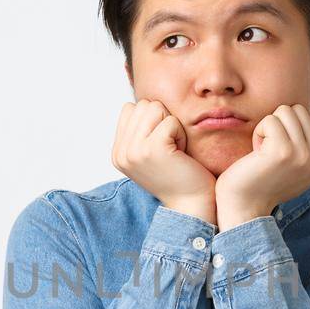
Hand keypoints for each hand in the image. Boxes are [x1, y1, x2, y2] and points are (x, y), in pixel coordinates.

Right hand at [111, 99, 216, 223]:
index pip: (130, 109)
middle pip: (143, 105)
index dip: (152, 120)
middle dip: (162, 120)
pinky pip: (170, 120)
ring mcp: (134, 151)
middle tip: (170, 148)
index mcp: (118, 152)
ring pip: (155, 108)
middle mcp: (121, 152)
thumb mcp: (149, 153)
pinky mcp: (153, 149)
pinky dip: (181, 133)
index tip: (161, 146)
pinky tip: (181, 153)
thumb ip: (139, 131)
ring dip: (171, 125)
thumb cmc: (179, 176)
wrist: (192, 204)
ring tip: (174, 149)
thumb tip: (141, 104)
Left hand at [214, 103, 309, 228]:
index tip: (280, 151)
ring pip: (285, 111)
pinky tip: (257, 154)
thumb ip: (308, 142)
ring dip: (269, 128)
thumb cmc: (264, 182)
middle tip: (270, 150)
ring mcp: (304, 155)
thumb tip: (309, 112)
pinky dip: (258, 132)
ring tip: (264, 152)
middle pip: (299, 110)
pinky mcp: (283, 151)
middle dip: (280, 124)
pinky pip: (270, 120)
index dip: (290, 127)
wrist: (245, 207)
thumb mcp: (297, 164)